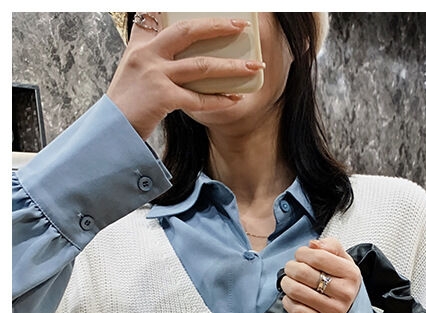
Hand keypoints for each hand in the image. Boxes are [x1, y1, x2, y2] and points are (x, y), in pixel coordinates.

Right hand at [106, 13, 264, 139]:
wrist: (112, 128)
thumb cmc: (128, 102)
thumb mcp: (134, 69)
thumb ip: (153, 54)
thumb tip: (182, 53)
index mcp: (141, 44)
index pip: (157, 13)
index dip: (176, 6)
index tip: (211, 6)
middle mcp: (148, 54)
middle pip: (188, 31)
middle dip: (218, 26)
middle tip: (241, 25)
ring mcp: (155, 75)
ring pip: (201, 66)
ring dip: (232, 67)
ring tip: (254, 66)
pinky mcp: (163, 97)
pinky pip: (198, 99)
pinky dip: (219, 100)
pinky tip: (235, 99)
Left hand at [280, 238, 361, 312]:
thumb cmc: (343, 284)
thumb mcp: (344, 261)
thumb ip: (331, 246)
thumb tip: (313, 245)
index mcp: (350, 274)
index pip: (318, 257)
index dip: (302, 253)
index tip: (300, 255)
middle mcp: (344, 293)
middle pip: (303, 273)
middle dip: (291, 267)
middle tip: (291, 268)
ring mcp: (334, 311)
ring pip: (296, 291)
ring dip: (286, 283)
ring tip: (289, 281)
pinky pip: (296, 310)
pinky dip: (288, 301)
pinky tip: (292, 297)